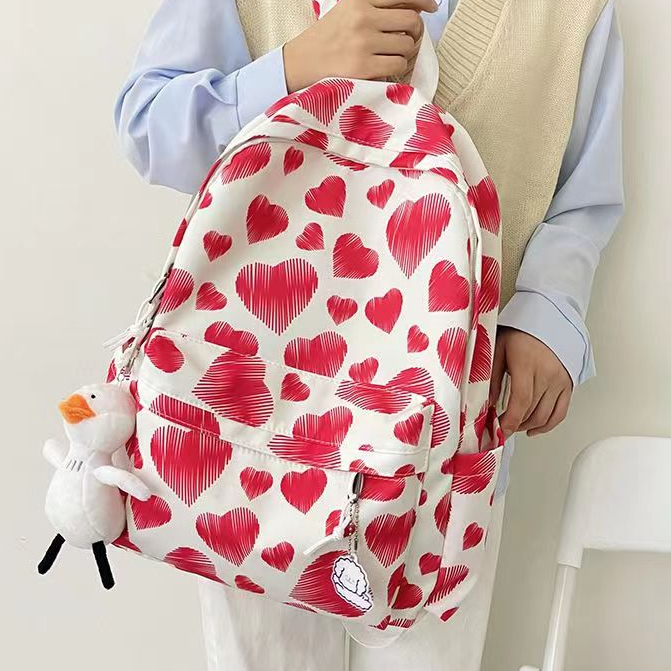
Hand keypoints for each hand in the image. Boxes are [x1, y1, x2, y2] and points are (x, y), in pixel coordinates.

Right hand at [283, 0, 435, 92]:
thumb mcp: (348, 11)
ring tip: (391, 56)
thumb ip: (377, 7)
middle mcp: (362, 18)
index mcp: (359, 0)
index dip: (422, 0)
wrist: (302, 63)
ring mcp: (363, 43)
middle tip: (406, 40)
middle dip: (413, 32)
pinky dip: (396, 69)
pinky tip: (385, 69)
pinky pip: (398, 65)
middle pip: (410, 20)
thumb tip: (416, 8)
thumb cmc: (328, 39)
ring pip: (407, 45)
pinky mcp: (364, 68)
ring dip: (404, 53)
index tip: (431, 6)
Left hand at [489, 327, 572, 438]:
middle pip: (532, 410)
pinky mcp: (568, 384)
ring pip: (545, 415)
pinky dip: (547, 425)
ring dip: (528, 426)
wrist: (548, 318)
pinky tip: (533, 430)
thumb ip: (492, 376)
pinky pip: (560, 412)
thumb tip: (487, 403)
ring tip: (513, 427)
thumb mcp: (498, 348)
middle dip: (514, 425)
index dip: (510, 420)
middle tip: (500, 429)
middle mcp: (547, 374)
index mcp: (527, 363)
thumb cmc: (521, 331)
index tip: (499, 430)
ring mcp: (560, 381)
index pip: (520, 401)